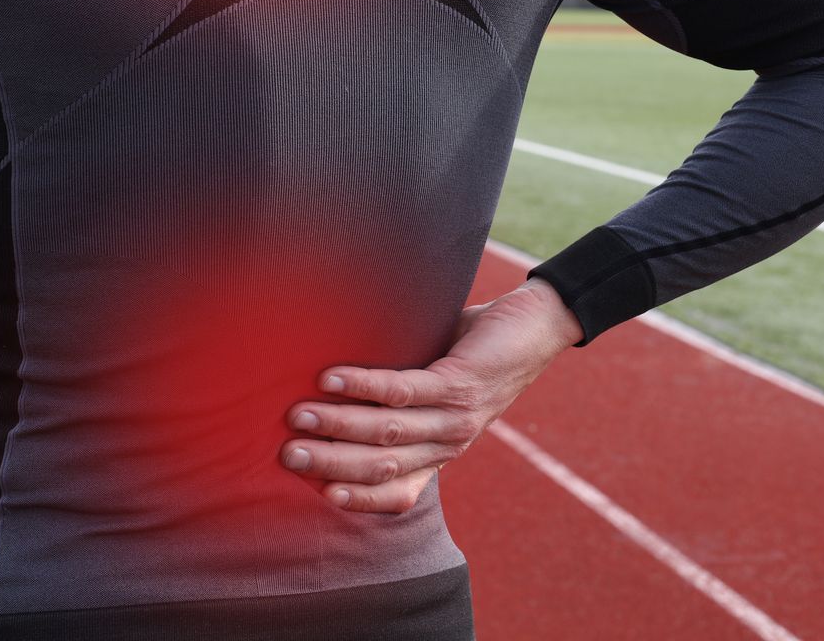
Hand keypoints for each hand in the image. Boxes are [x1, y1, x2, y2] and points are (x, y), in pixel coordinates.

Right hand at [279, 276, 584, 513]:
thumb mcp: (436, 386)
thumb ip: (396, 397)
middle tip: (285, 452)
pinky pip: (402, 390)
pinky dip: (362, 385)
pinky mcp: (460, 385)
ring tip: (298, 414)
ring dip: (337, 425)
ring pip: (387, 432)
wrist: (538, 327)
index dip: (356, 496)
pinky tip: (332, 378)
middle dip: (328, 462)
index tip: (313, 490)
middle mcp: (448, 444)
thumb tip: (329, 385)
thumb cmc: (477, 353)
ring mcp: (456, 418)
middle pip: (380, 465)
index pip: (395, 493)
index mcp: (440, 451)